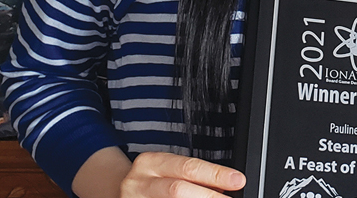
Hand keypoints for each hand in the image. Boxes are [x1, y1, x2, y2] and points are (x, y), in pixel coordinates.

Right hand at [121, 152, 245, 197]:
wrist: (118, 191)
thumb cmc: (152, 180)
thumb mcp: (168, 170)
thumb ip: (193, 175)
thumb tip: (228, 183)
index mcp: (151, 162)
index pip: (188, 167)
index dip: (215, 175)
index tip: (237, 181)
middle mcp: (138, 182)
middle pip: (178, 189)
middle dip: (208, 197)